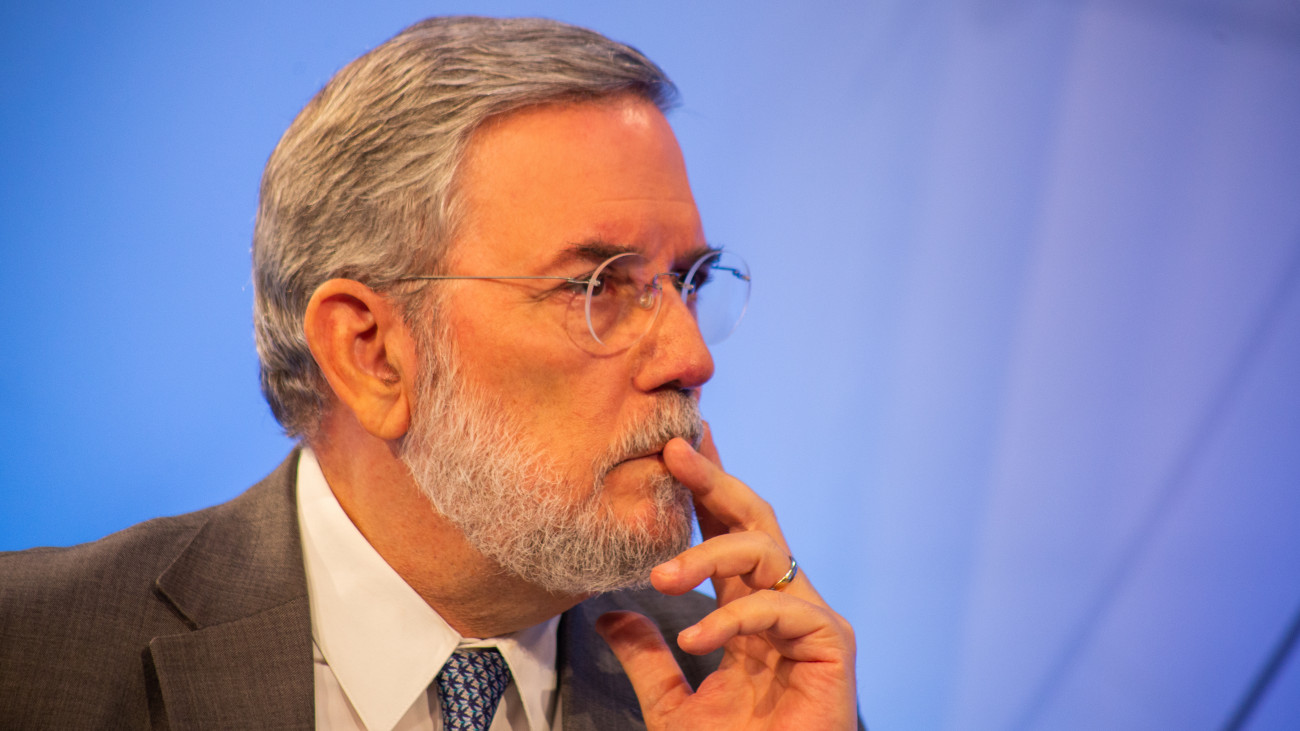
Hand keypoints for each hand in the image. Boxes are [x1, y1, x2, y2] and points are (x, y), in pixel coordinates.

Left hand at [595, 424, 857, 729]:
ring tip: (659, 577)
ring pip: (766, 552)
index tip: (673, 446)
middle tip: (675, 449)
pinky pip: (780, 607)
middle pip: (755, 521)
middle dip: (714, 480)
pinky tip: (694, 640)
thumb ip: (646, 658)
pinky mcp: (832, 645)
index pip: (726, 534)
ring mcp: (811, 622)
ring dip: (707, 556)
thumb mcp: (671, 704)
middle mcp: (784, 606)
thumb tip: (606, 615)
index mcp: (750, 611)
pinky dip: (733, 619)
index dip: (702, 489)